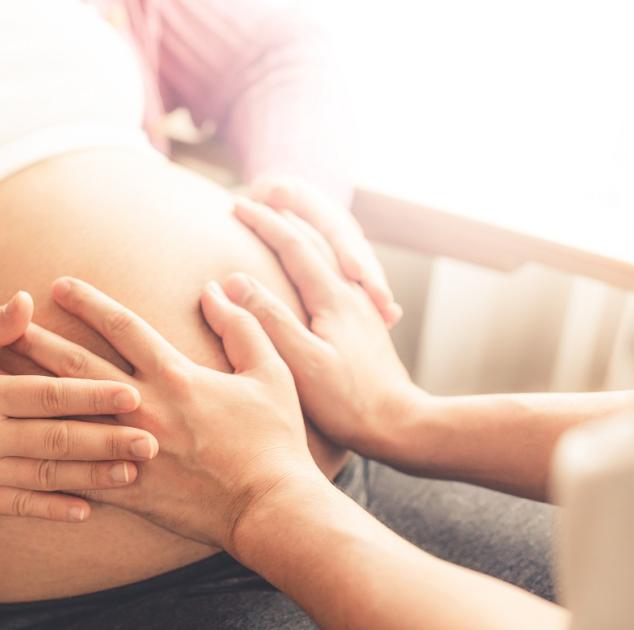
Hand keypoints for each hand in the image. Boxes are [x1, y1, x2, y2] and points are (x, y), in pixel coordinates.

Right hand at [0, 291, 158, 522]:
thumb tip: (26, 298)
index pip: (49, 394)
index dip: (93, 394)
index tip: (133, 394)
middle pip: (57, 439)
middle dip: (107, 440)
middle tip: (153, 441)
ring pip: (46, 477)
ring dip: (92, 477)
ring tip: (132, 474)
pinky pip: (19, 506)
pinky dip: (53, 509)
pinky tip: (87, 510)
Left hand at [13, 277, 321, 549]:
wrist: (268, 508)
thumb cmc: (273, 440)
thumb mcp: (270, 373)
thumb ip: (242, 327)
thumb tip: (216, 290)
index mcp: (175, 376)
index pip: (123, 327)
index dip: (89, 303)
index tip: (59, 285)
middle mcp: (143, 408)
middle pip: (78, 366)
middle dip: (39, 339)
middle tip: (6, 320)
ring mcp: (130, 449)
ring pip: (66, 415)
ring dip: (29, 391)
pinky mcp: (127, 488)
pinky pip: (76, 470)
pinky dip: (45, 457)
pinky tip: (17, 448)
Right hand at [227, 199, 430, 459]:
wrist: (400, 425)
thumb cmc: (348, 402)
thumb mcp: (301, 362)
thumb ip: (268, 318)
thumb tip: (233, 279)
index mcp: (333, 296)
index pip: (292, 244)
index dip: (262, 222)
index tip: (235, 205)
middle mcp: (350, 291)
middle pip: (315, 238)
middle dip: (282, 216)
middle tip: (253, 202)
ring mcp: (360, 305)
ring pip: (330, 252)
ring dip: (303, 231)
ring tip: (281, 221)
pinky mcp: (364, 322)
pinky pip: (338, 271)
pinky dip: (319, 255)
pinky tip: (316, 268)